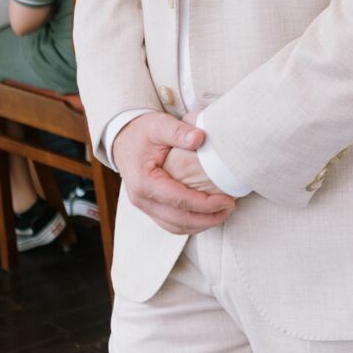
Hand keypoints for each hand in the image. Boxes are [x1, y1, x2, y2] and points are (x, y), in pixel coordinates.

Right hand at [111, 110, 234, 234]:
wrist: (123, 138)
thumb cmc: (142, 131)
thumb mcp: (159, 125)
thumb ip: (179, 131)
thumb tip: (199, 138)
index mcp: (144, 182)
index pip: (180, 200)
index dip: (206, 204)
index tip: (228, 200)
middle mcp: (141, 199)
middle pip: (179, 219)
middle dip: (208, 218)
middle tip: (230, 207)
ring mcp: (144, 206)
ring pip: (175, 227)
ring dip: (201, 224)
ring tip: (223, 213)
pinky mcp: (149, 208)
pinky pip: (171, 224)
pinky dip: (191, 224)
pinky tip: (208, 215)